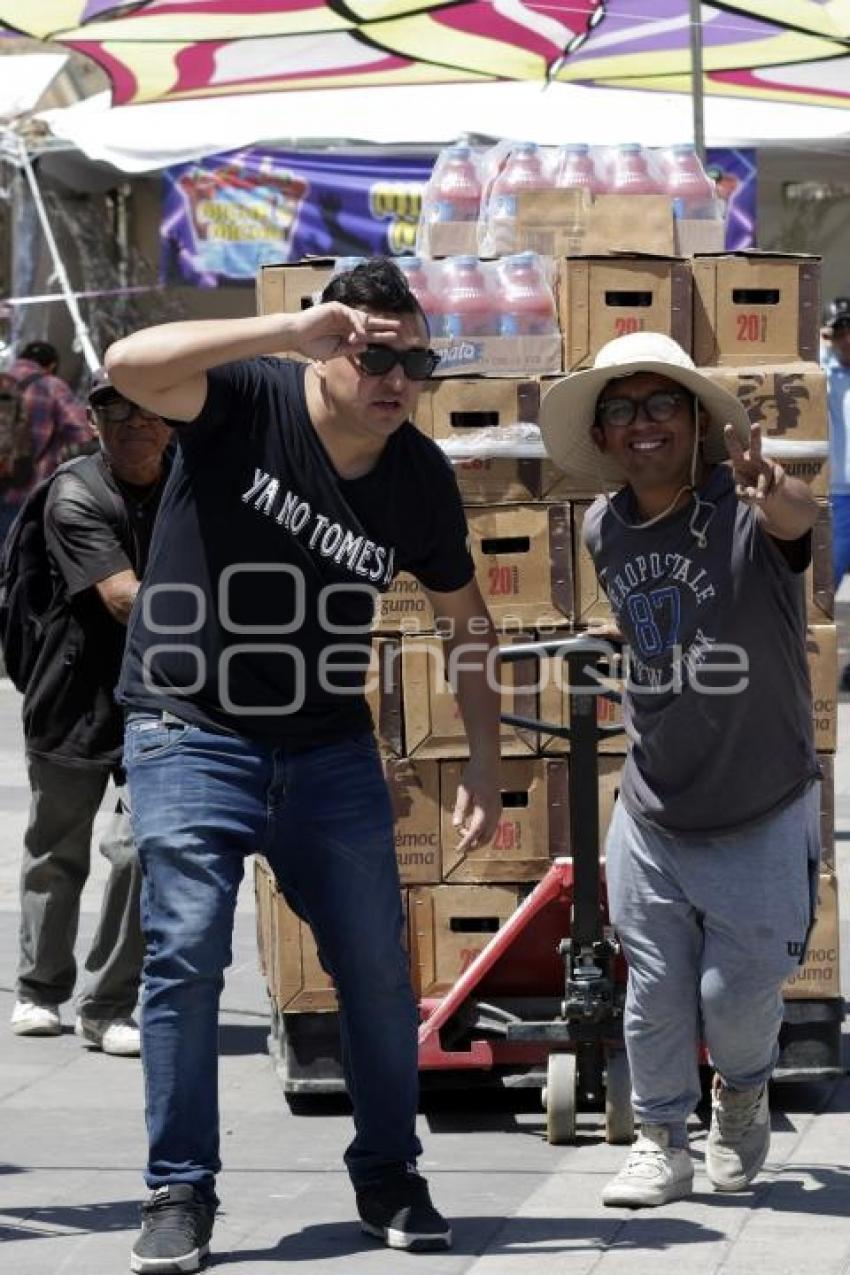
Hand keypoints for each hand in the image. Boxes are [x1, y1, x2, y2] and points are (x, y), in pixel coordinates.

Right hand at [286, 301, 400, 361]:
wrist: (295, 336)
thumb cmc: (312, 345)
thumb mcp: (335, 352)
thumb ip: (350, 348)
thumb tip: (367, 345)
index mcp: (347, 333)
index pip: (367, 334)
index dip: (381, 336)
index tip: (395, 340)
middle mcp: (347, 322)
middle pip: (370, 323)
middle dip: (385, 326)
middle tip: (401, 328)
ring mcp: (342, 314)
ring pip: (363, 319)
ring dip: (376, 326)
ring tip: (391, 331)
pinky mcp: (335, 308)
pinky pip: (350, 315)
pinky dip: (357, 323)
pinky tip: (361, 332)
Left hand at [453, 760, 501, 853]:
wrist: (488, 764)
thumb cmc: (474, 775)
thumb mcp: (464, 791)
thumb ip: (460, 809)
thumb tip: (456, 825)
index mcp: (484, 809)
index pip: (475, 831)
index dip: (466, 842)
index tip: (459, 849)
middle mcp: (494, 813)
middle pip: (486, 837)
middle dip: (474, 845)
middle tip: (462, 849)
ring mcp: (498, 811)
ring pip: (491, 834)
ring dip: (479, 840)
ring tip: (467, 842)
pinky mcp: (498, 809)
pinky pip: (492, 827)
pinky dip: (484, 833)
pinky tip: (474, 831)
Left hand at [724, 422, 783, 504]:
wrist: (768, 495)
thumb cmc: (749, 490)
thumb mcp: (743, 495)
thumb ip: (745, 494)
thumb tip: (755, 494)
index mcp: (740, 462)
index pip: (734, 449)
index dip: (730, 439)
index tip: (727, 425)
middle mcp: (755, 459)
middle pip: (756, 447)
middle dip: (755, 436)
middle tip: (755, 425)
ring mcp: (768, 464)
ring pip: (765, 476)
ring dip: (762, 490)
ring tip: (760, 498)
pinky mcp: (779, 471)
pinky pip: (776, 482)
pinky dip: (772, 492)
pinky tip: (770, 494)